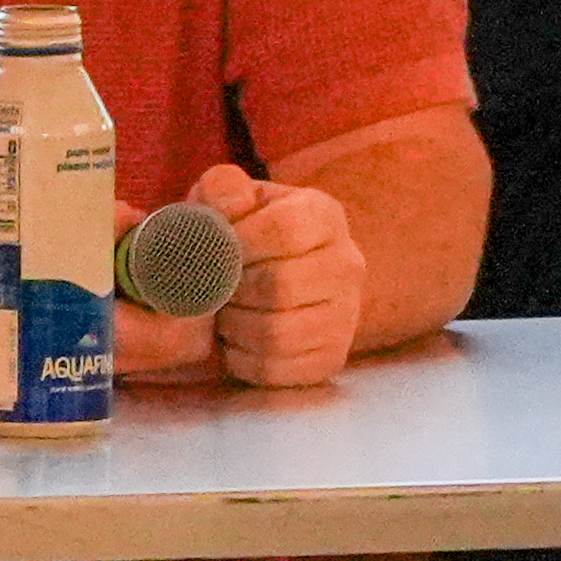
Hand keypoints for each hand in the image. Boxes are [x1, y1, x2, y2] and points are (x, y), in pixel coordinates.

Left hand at [187, 161, 365, 390]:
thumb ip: (222, 190)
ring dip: (234, 327)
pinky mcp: (331, 359)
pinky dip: (243, 360)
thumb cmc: (236, 234)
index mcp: (323, 214)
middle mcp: (347, 264)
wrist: (260, 278)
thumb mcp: (225, 201)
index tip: (212, 253)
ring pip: (278, 334)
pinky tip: (237, 340)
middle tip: (212, 289)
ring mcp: (346, 316)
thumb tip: (225, 194)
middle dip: (231, 291)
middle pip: (280, 286)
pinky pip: (278, 371)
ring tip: (223, 312)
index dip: (236, 244)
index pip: (284, 230)